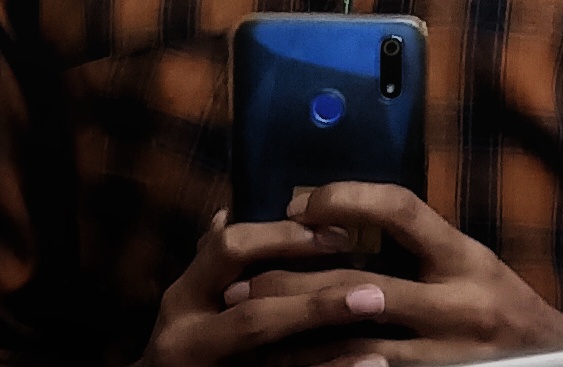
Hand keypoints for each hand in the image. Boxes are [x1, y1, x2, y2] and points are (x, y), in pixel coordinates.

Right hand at [136, 209, 414, 366]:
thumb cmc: (183, 340)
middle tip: (373, 290)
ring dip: (331, 353)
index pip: (231, 251)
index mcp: (184, 297)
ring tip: (379, 340)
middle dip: (316, 302)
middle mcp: (190, 337)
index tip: (336, 231)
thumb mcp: (188, 297)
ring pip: (275, 361)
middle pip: (255, 316)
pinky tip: (370, 366)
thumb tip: (228, 211)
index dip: (283, 238)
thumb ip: (210, 262)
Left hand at [225, 183, 562, 364]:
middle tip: (240, 279)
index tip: (298, 201)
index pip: (400, 210)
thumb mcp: (472, 263)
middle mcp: (456, 305)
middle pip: (356, 286)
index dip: (345, 199)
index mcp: (464, 257)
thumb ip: (420, 245)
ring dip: (294, 338)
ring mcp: (444, 358)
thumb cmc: (505, 309)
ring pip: (350, 347)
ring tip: (248, 328)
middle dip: (291, 282)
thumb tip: (345, 217)